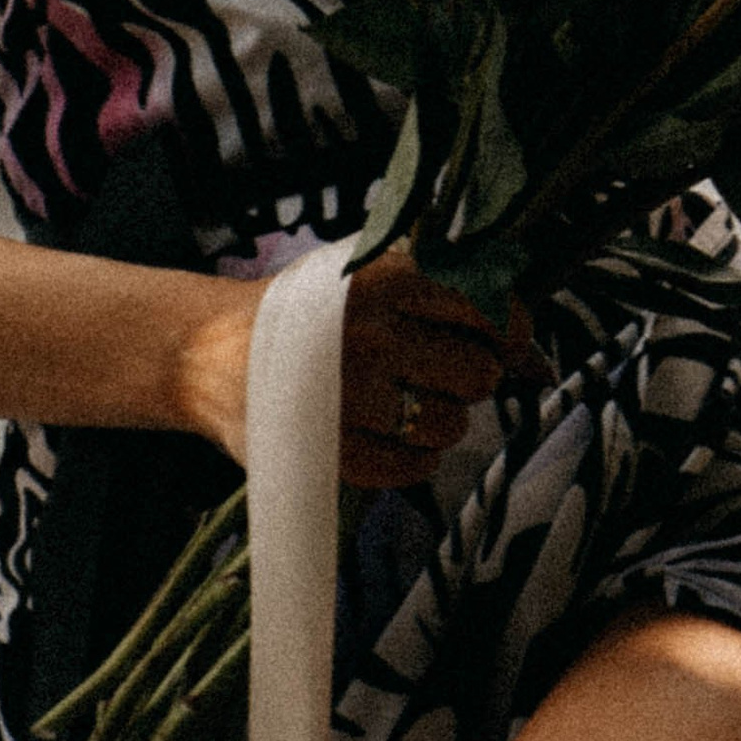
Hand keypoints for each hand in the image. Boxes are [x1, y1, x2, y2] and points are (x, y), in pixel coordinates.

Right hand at [172, 250, 525, 486]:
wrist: (210, 352)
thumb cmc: (304, 312)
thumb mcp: (363, 272)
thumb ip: (442, 294)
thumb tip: (530, 351)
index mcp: (383, 279)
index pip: (487, 308)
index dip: (509, 332)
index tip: (505, 344)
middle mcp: (372, 335)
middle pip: (476, 373)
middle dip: (467, 377)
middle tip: (435, 372)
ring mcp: (352, 398)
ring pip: (450, 425)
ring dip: (440, 420)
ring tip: (403, 403)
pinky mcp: (335, 454)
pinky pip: (415, 468)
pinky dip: (414, 458)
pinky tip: (387, 435)